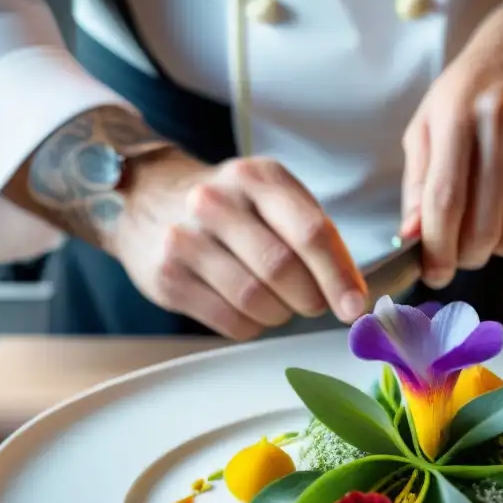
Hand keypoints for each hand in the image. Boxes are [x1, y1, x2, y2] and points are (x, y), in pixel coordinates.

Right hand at [114, 150, 366, 339]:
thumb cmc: (231, 206)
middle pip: (282, 270)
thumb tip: (353, 295)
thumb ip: (315, 236)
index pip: (309, 232)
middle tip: (312, 302)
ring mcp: (186, 239)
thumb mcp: (273, 197)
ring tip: (277, 302)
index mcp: (257, 177)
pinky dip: (252, 325)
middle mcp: (216, 202)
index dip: (338, 276)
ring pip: (255, 301)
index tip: (354, 306)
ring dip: (279, 313)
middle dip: (309, 298)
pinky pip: (229, 321)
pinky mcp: (167, 276)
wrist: (148, 196)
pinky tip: (248, 309)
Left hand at [401, 12, 502, 288]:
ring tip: (490, 223)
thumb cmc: (464, 102)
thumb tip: (413, 239)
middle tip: (460, 251)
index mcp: (458, 118)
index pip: (447, 201)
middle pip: (484, 227)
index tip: (433, 273)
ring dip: (499, 247)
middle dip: (466, 256)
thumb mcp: (425, 131)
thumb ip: (416, 188)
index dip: (438, 248)